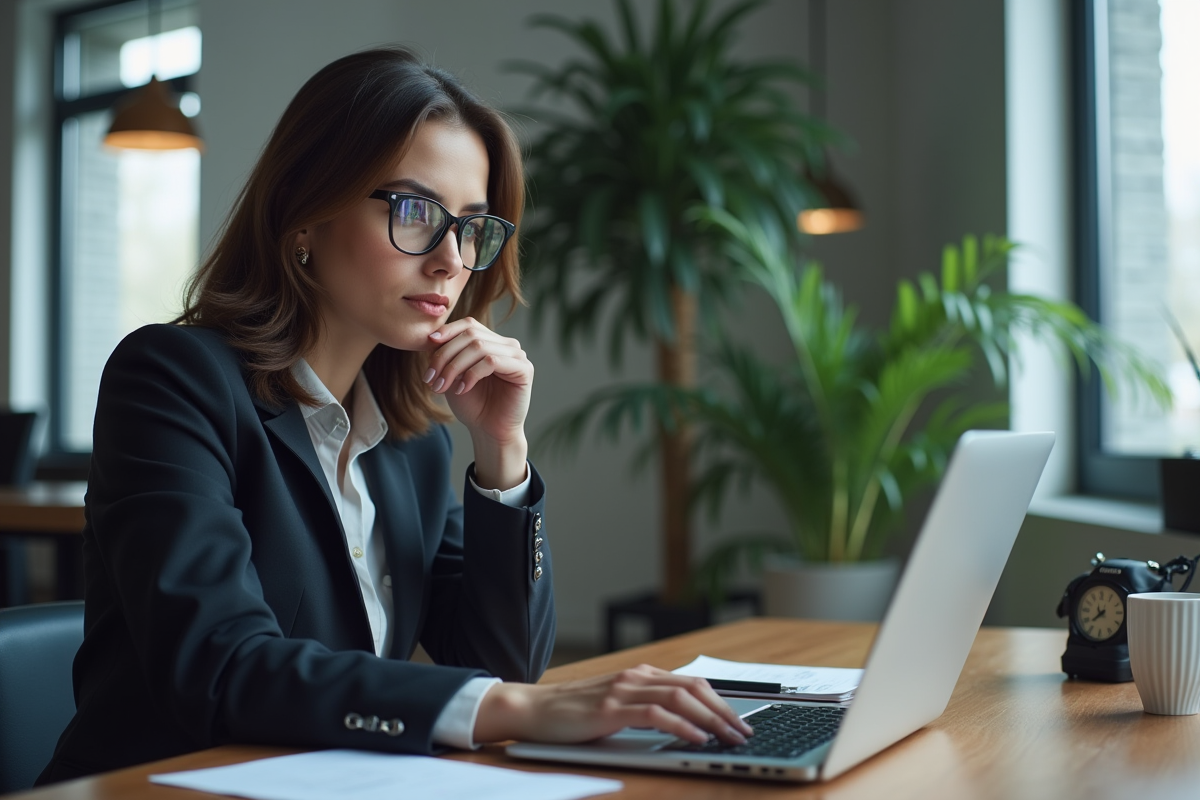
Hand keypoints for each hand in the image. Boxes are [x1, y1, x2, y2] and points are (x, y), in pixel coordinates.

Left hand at [424, 318, 531, 487]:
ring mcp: (517, 356)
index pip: (469, 324)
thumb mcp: (452, 375)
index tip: (428, 344)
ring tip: (441, 386)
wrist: (489, 431)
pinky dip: (472, 374)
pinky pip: (492, 361)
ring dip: (454, 367)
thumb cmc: (472, 404)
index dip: (448, 331)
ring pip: (478, 347)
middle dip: (445, 355)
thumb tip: (432, 336)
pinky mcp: (524, 369)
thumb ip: (446, 354)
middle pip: (471, 335)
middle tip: (430, 378)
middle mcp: (506, 345)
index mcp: (491, 342)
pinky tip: (462, 389)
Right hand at [473, 664, 754, 745]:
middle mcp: (636, 676)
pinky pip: (656, 713)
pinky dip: (682, 725)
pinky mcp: (612, 707)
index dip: (720, 701)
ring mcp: (624, 690)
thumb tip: (683, 726)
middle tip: (744, 733)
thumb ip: (644, 709)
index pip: (691, 683)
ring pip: (681, 697)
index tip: (740, 721)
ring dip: (711, 718)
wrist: (533, 709)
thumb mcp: (615, 707)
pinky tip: (697, 737)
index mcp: (640, 674)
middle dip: (724, 710)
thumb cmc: (572, 714)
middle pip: (693, 687)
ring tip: (729, 737)